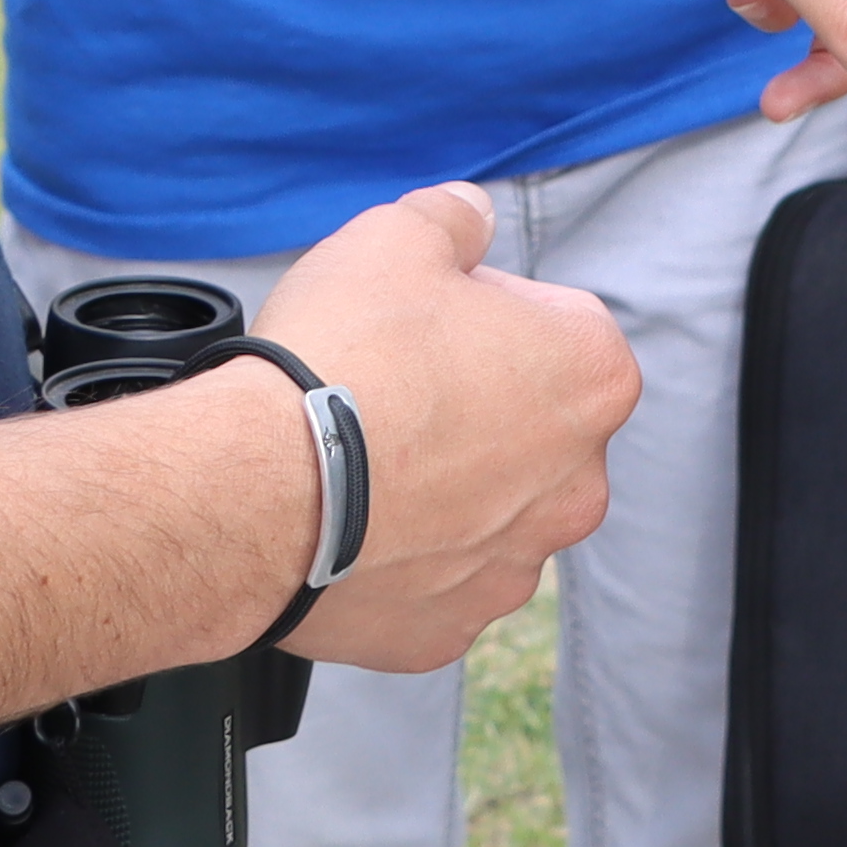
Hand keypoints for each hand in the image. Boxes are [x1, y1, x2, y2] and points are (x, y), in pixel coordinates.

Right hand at [234, 183, 640, 672]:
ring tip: (359, 464)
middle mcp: (575, 485)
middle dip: (472, 407)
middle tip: (386, 391)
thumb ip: (452, 219)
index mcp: (592, 379)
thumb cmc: (339, 364)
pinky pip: (432, 582)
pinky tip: (347, 527)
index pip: (555, 324)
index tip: (423, 324)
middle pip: (528, 425)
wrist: (255, 492)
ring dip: (440, 488)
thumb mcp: (397, 237)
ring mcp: (512, 567)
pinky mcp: (446, 629)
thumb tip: (468, 216)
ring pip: (484, 511)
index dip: (484, 313)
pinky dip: (397, 559)